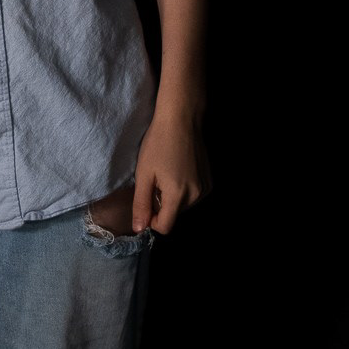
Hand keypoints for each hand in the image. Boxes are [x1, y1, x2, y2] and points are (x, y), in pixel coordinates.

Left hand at [131, 107, 211, 235]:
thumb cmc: (158, 143)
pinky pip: (192, 196)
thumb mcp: (144, 174)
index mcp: (178, 195)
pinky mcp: (209, 181)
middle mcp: (196, 196)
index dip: (151, 220)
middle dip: (161, 205)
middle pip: (173, 215)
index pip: (165, 227)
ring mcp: (205, 188)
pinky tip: (177, 171)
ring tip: (165, 174)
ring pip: (183, 206)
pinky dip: (183, 190)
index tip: (145, 201)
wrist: (182, 119)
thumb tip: (139, 229)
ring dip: (171, 197)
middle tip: (154, 181)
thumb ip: (141, 204)